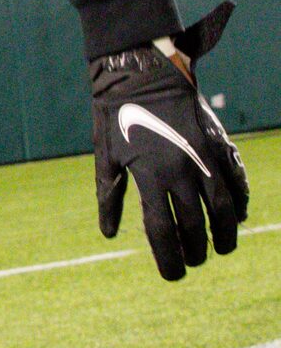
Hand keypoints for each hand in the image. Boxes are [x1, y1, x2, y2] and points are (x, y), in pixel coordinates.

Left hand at [90, 4, 248, 280]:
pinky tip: (237, 215)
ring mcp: (202, 156)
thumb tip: (110, 234)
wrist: (141, 71)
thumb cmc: (115, 115)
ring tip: (222, 248)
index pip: (162, 232)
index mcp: (148, 176)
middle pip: (194, 226)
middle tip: (193, 262)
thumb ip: (110, 196)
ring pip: (224, 208)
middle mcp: (179, 170)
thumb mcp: (106, 156)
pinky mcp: (217, 142)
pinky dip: (240, 201)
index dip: (169, 259)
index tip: (173, 276)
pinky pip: (236, 179)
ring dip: (226, 234)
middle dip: (196, 251)